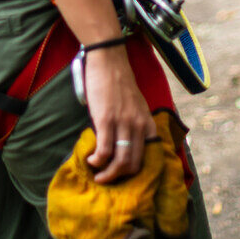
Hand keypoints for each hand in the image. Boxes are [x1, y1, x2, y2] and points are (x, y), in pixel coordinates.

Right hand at [83, 47, 156, 182]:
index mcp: (147, 122)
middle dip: (120, 177)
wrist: (108, 60)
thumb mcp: (135, 105)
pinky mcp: (106, 120)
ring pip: (121, 162)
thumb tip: (121, 144)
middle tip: (108, 179)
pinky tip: (90, 160)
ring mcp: (123, 123)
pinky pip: (104, 151)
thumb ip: (133, 123)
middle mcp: (139, 125)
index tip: (124, 176)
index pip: (149, 156)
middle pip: (134, 165)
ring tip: (97, 175)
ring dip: (108, 174)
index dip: (136, 171)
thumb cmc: (118, 80)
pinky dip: (97, 161)